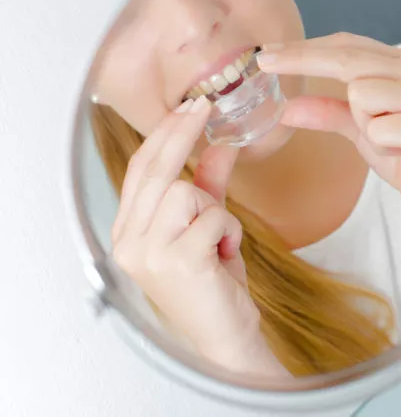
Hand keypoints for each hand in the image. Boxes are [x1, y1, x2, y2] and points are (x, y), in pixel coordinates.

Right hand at [110, 97, 273, 373]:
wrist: (226, 337)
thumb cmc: (214, 286)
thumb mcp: (208, 228)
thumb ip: (209, 187)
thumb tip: (220, 145)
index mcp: (128, 234)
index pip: (140, 172)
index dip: (164, 136)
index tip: (186, 109)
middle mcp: (129, 243)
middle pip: (155, 171)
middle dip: (181, 134)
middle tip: (204, 107)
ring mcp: (148, 253)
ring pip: (185, 191)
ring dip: (214, 209)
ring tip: (219, 241)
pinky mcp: (177, 260)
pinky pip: (212, 216)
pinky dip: (229, 230)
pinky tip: (225, 256)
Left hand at [258, 32, 400, 226]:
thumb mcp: (358, 128)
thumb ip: (326, 113)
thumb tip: (285, 108)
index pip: (346, 45)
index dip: (305, 48)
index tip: (267, 52)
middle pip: (348, 59)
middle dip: (302, 60)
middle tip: (263, 62)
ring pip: (361, 94)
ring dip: (364, 124)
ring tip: (388, 137)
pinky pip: (379, 129)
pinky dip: (381, 144)